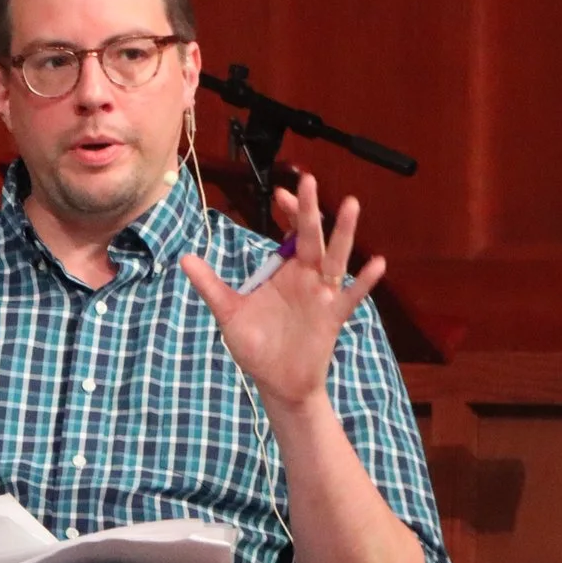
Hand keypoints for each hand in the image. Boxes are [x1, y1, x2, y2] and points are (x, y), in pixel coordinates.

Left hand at [179, 172, 383, 411]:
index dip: (287, 211)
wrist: (277, 382)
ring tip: (350, 205)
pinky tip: (376, 264)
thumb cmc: (257, 345)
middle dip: (309, 210)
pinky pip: (350, 296)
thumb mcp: (229, 312)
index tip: (278, 193)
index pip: (290, 232)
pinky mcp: (333, 316)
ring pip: (336, 257)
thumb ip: (211, 285)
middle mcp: (307, 276)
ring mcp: (322, 294)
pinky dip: (364, 282)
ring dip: (343, 233)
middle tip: (307, 180)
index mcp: (285, 271)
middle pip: (311, 236)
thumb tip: (185, 258)